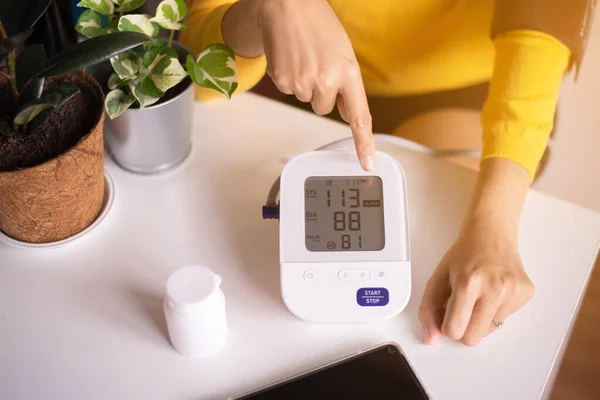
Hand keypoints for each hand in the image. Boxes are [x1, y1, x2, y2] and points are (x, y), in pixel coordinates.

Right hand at [223, 0, 375, 170]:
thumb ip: (348, 85)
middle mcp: (326, 81)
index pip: (359, 117)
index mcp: (348, 72)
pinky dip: (291, 78)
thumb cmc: (317, 23)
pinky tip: (292, 58)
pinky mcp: (283, 81)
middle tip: (317, 65)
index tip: (367, 163)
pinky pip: (290, 91)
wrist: (285, 5)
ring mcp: (303, 82)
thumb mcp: (344, 52)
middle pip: (324, 109)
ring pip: (307, 100)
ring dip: (306, 84)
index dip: (364, 143)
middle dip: (322, 93)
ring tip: (304, 58)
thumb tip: (349, 113)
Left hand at [418, 158, 534, 345]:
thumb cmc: (464, 254)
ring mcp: (513, 291)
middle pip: (473, 338)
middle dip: (464, 327)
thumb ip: (429, 308)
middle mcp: (494, 288)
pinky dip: (496, 310)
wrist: (491, 233)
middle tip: (464, 306)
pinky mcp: (526, 292)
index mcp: (468, 283)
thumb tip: (431, 338)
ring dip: (481, 318)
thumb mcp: (438, 276)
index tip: (448, 314)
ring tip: (480, 294)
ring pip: (490, 330)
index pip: (454, 330)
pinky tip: (494, 290)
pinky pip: (505, 319)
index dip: (448, 326)